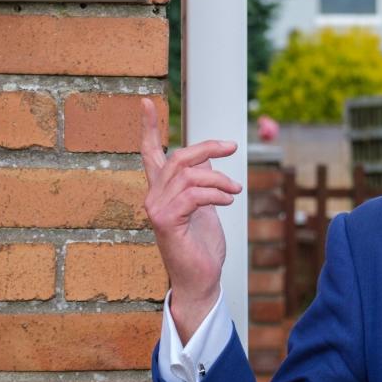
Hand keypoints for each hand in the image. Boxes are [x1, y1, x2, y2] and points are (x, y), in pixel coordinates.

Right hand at [140, 98, 240, 341]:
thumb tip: (209, 160)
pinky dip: (216, 194)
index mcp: (162, 191)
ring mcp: (156, 209)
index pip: (151, 153)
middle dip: (207, 148)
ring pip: (189, 175)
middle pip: (179, 157)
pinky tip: (228, 201)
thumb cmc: (202, 248)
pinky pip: (193, 195)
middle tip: (232, 147)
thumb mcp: (206, 208)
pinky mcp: (165, 221)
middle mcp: (154, 197)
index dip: (148, 127)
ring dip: (219, 180)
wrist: (200, 280)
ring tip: (235, 192)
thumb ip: (202, 184)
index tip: (146, 101)